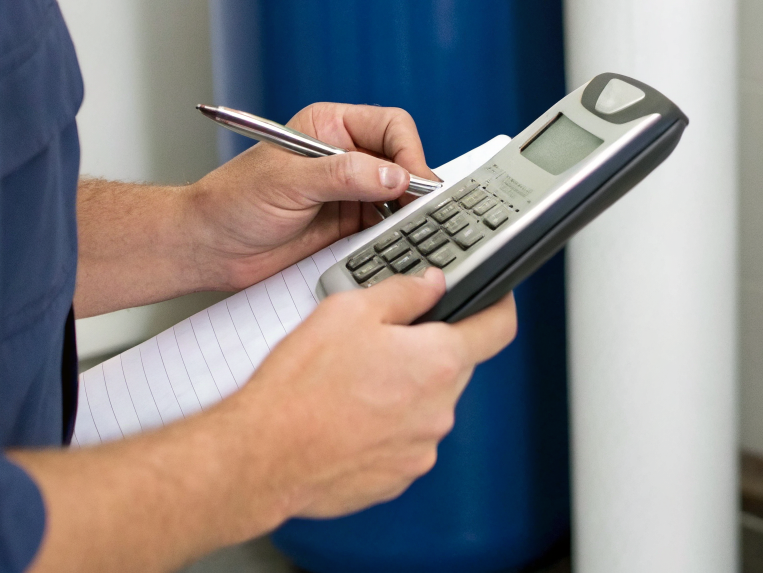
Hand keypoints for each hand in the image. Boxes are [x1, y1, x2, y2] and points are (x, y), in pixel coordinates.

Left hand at [186, 102, 438, 289]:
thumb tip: (396, 175)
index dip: (409, 152)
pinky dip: (396, 232)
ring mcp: (349, 190)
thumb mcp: (289, 181)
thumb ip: (345, 175)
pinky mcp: (348, 222)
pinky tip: (397, 240)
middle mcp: (345, 154)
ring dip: (408, 209)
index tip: (415, 181)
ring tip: (414, 227)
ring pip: (400, 193)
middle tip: (423, 209)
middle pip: (402, 159)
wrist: (209, 247)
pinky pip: (386, 223)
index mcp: (330, 126)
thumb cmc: (232, 202)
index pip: (391, 126)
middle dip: (415, 182)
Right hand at [235, 269, 517, 517]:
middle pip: (454, 368)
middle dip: (427, 354)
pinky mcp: (398, 479)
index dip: (499, 307)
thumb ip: (404, 292)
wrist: (263, 456)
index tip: (495, 301)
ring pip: (427, 408)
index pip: (498, 329)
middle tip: (380, 347)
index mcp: (438, 362)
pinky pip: (404, 443)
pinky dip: (384, 430)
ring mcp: (421, 449)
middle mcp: (440, 410)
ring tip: (353, 388)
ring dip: (403, 394)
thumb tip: (432, 283)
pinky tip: (348, 421)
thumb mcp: (348, 310)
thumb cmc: (301, 387)